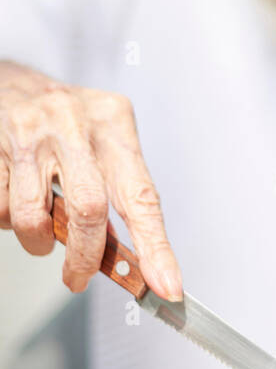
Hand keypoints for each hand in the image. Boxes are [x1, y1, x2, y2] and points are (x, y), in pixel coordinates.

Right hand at [0, 61, 182, 298]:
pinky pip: (2, 210)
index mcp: (114, 124)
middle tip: (79, 277)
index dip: (156, 247)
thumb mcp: (105, 141)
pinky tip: (18, 201)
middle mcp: (76, 125)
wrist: (12, 83)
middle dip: (85, 257)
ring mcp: (32, 133)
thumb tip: (125, 256)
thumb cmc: (68, 121)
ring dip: (38, 243)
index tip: (166, 285)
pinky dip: (10, 222)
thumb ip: (116, 191)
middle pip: (89, 210)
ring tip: (42, 235)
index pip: (142, 196)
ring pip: (33, 217)